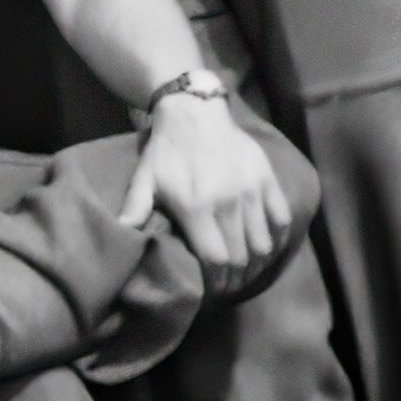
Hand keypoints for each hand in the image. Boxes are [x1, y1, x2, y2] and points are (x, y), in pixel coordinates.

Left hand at [118, 95, 293, 296]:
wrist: (195, 112)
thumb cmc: (166, 151)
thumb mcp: (145, 179)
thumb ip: (135, 209)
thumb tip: (120, 234)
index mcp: (196, 207)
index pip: (215, 258)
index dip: (217, 280)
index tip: (214, 288)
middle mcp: (227, 203)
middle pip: (241, 256)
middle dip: (235, 277)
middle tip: (229, 283)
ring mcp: (251, 191)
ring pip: (262, 243)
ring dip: (256, 263)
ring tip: (246, 269)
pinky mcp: (266, 180)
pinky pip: (280, 219)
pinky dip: (276, 238)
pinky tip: (265, 246)